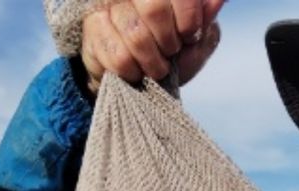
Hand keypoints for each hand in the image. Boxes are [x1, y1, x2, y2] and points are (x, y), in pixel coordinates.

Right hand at [81, 0, 224, 94]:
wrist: (134, 75)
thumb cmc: (169, 52)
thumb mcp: (196, 39)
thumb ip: (205, 18)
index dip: (189, 21)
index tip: (190, 36)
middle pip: (154, 8)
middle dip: (169, 41)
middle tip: (171, 52)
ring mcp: (108, 6)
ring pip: (136, 36)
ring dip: (152, 62)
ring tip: (156, 68)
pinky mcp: (93, 28)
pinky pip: (118, 56)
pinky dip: (133, 72)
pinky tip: (136, 71)